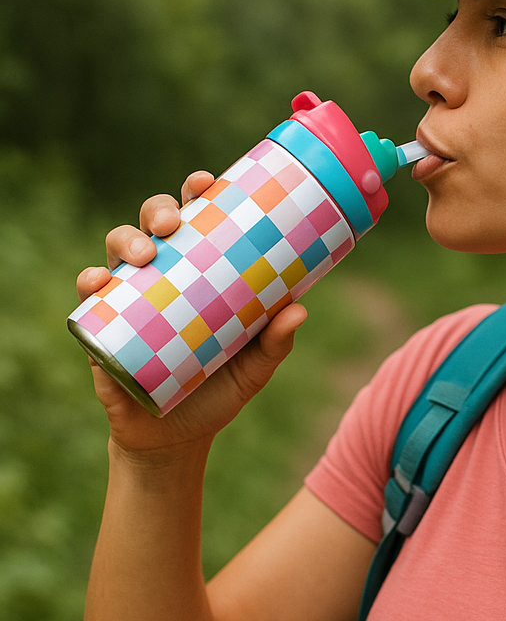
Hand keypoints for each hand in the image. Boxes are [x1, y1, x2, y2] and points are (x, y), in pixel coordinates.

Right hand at [75, 172, 306, 455]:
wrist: (178, 438)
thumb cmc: (220, 391)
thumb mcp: (255, 368)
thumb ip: (276, 342)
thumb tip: (299, 309)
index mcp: (200, 274)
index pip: (197, 223)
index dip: (198, 194)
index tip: (208, 182)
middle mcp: (163, 277)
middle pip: (152, 226)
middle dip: (158, 210)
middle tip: (172, 223)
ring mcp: (130, 299)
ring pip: (118, 251)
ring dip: (125, 241)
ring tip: (144, 254)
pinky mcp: (104, 327)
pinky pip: (91, 297)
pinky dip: (91, 283)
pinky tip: (99, 283)